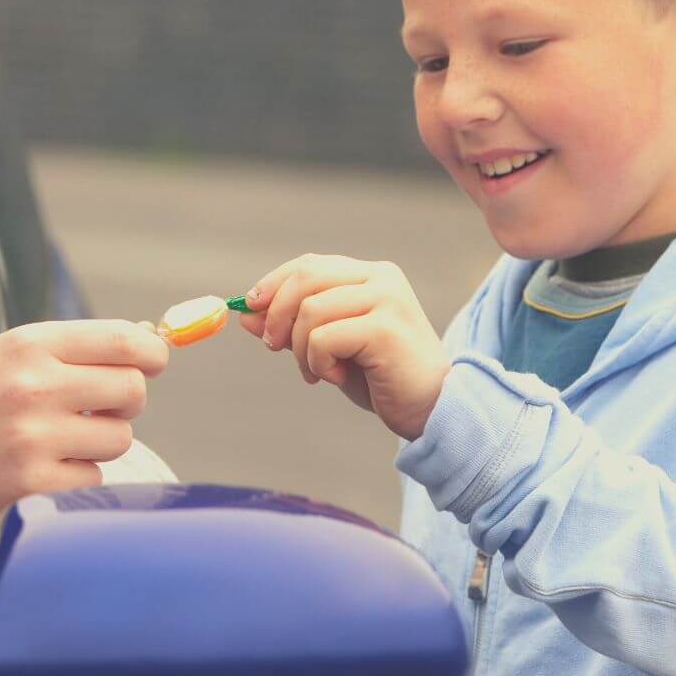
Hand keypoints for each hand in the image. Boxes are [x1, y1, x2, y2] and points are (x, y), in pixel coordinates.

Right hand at [0, 319, 168, 525]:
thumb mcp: (12, 353)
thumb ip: (76, 348)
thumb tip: (150, 344)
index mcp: (30, 345)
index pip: (124, 342)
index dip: (152, 353)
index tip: (153, 362)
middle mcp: (33, 387)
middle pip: (133, 390)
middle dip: (126, 399)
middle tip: (99, 406)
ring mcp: (32, 440)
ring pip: (120, 438)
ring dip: (101, 440)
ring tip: (59, 437)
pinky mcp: (31, 486)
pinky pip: (93, 478)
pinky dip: (77, 474)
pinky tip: (41, 466)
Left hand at [239, 254, 448, 440]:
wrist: (432, 410)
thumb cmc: (381, 378)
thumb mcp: (328, 349)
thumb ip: (292, 327)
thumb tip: (243, 314)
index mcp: (370, 275)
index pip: (308, 264)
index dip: (273, 284)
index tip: (249, 308)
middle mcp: (380, 278)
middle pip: (305, 278)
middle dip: (277, 314)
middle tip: (273, 347)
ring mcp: (386, 299)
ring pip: (310, 310)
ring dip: (300, 348)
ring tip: (318, 372)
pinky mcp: (385, 327)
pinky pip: (323, 337)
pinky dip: (317, 362)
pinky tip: (336, 377)